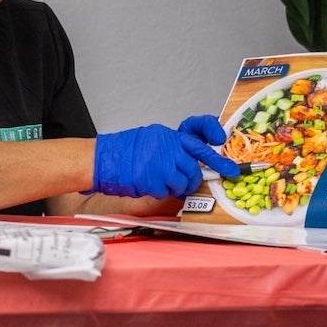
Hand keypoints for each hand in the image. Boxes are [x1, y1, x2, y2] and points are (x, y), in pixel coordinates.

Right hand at [93, 115, 235, 197]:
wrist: (104, 160)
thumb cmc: (127, 151)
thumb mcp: (153, 139)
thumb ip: (174, 147)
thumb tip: (194, 159)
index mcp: (168, 135)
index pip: (196, 133)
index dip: (211, 134)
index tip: (222, 143)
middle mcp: (167, 147)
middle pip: (195, 164)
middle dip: (202, 175)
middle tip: (215, 177)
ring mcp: (161, 164)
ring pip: (185, 181)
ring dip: (179, 186)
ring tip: (167, 183)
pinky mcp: (153, 180)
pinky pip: (168, 191)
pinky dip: (163, 193)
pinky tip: (152, 186)